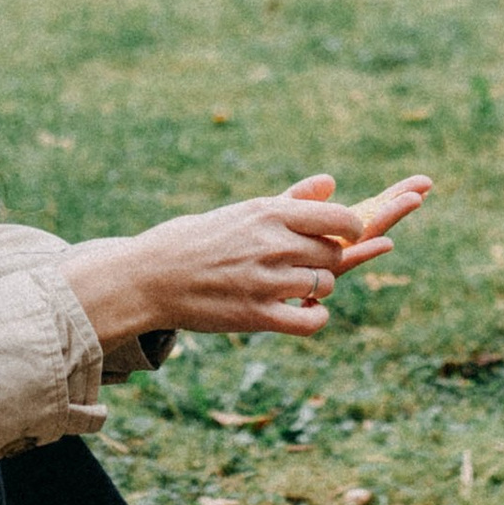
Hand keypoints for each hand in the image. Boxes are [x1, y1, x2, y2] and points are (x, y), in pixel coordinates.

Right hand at [65, 175, 429, 351]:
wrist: (150, 277)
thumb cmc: (196, 240)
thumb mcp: (242, 211)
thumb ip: (292, 199)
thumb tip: (331, 183)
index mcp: (269, 213)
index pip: (340, 219)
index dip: (353, 230)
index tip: (348, 236)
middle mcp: (272, 243)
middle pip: (334, 254)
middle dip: (328, 261)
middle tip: (307, 266)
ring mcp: (265, 280)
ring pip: (325, 285)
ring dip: (318, 289)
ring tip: (297, 289)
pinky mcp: (256, 315)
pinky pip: (311, 321)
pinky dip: (316, 317)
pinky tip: (305, 312)